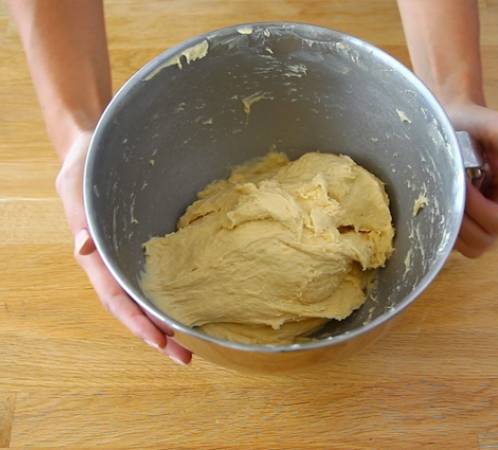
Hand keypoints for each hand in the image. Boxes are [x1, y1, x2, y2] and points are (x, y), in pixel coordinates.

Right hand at [55, 130, 191, 364]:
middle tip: (185, 358)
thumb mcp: (76, 187)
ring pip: (149, 297)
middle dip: (158, 335)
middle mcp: (116, 263)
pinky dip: (173, 293)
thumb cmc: (85, 167)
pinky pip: (160, 274)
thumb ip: (79, 218)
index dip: (137, 323)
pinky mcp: (147, 245)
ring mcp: (131, 257)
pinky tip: (192, 302)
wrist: (98, 149)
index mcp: (98, 258)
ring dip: (167, 321)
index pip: (116, 300)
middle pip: (136, 308)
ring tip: (193, 342)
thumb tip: (83, 250)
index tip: (160, 344)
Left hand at [445, 103, 497, 257]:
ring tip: (440, 195)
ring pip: (467, 246)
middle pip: (483, 241)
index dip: (477, 209)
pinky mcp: (461, 224)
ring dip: (448, 224)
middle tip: (446, 190)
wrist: (448, 121)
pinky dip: (439, 228)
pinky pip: (451, 242)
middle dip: (460, 218)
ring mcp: (481, 222)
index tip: (462, 184)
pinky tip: (434, 203)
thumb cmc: (475, 122)